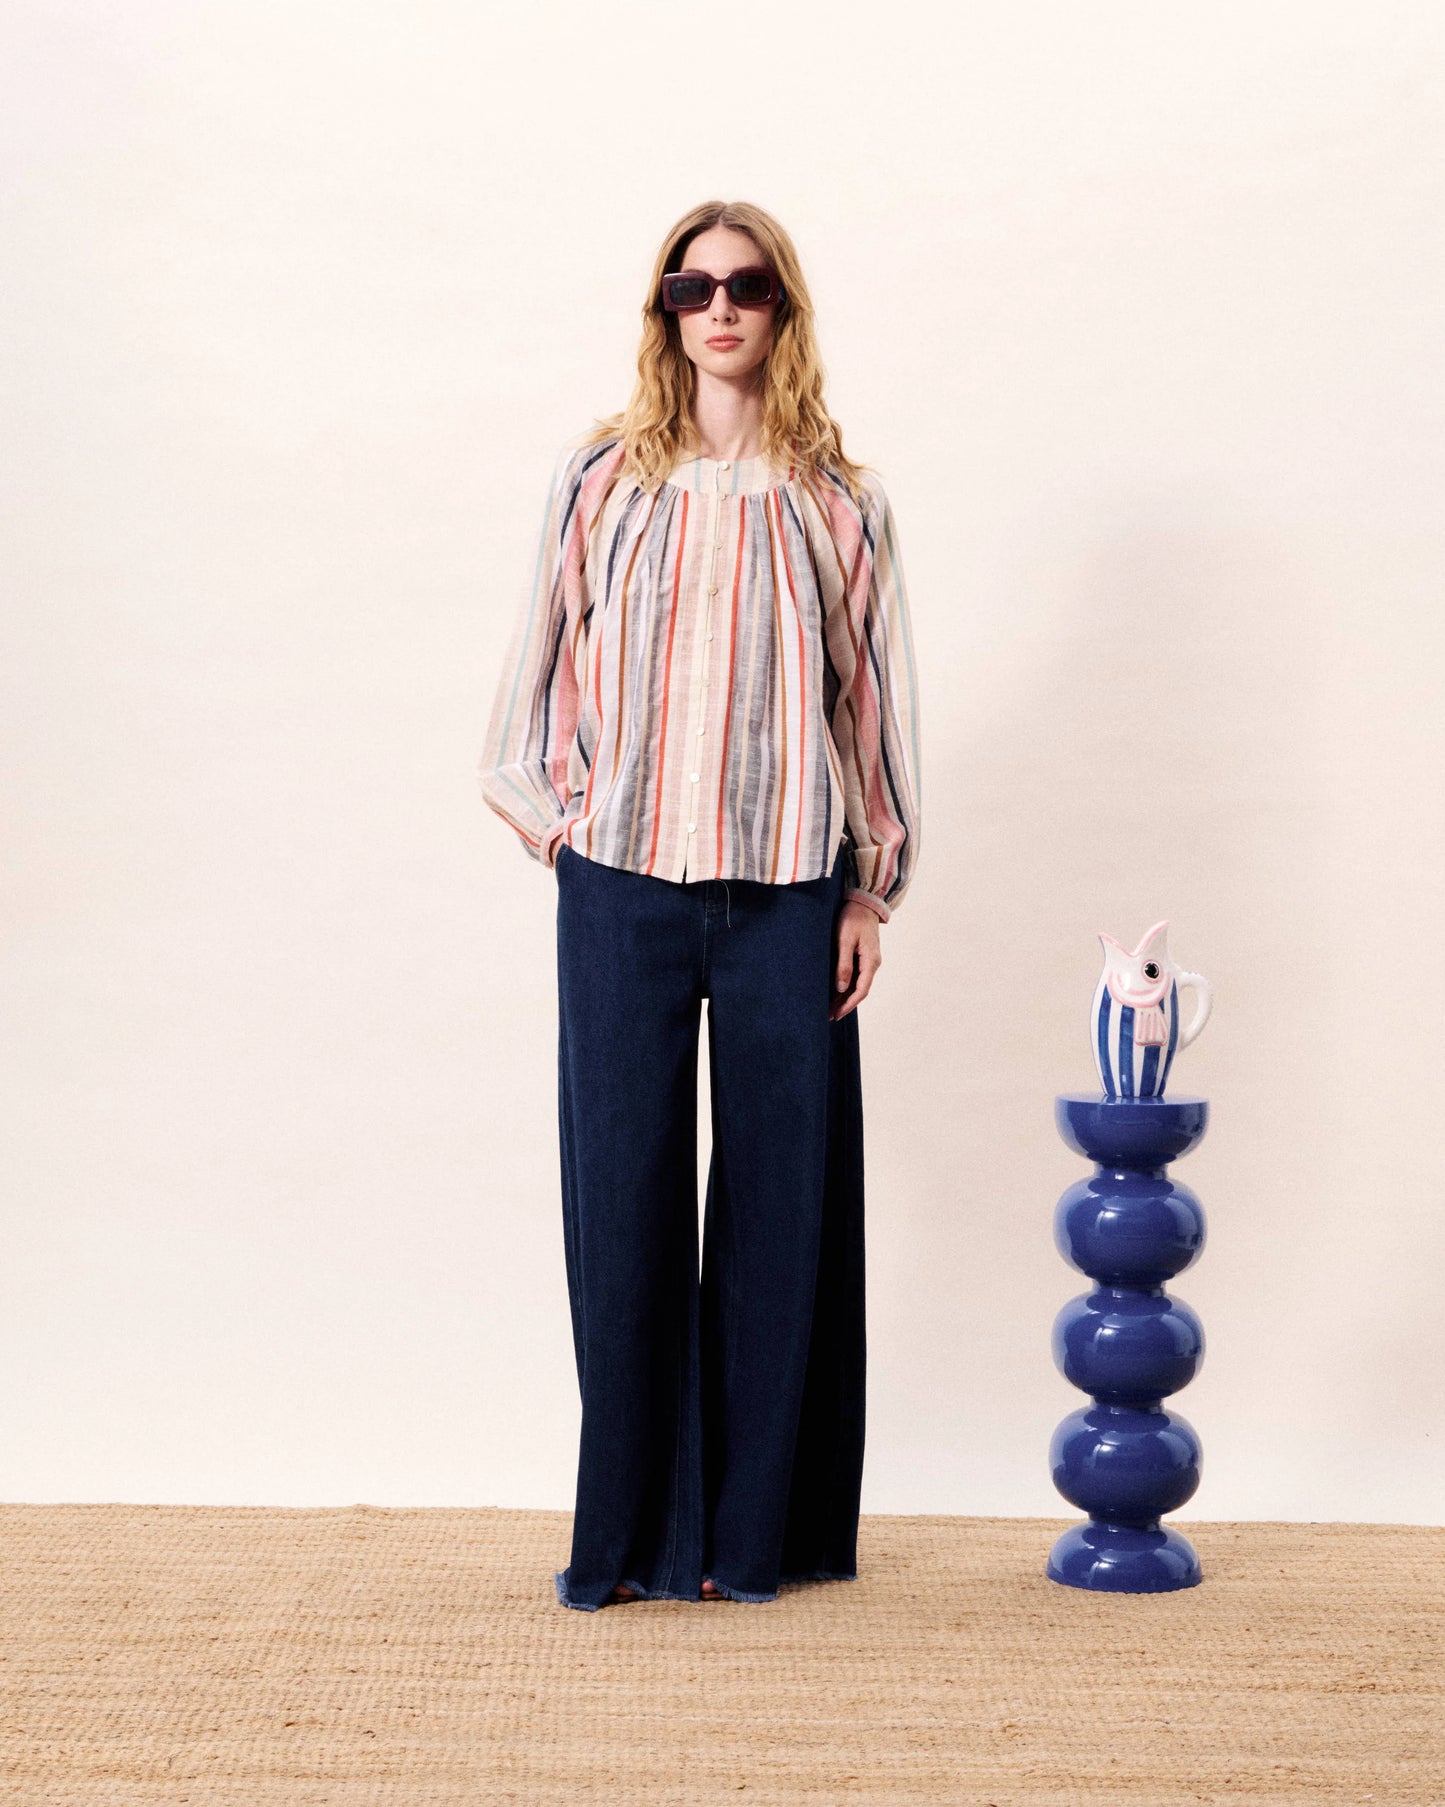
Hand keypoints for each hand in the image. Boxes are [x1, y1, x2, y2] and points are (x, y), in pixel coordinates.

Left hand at [830, 901, 881, 1019]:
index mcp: (871, 961)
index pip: (861, 990)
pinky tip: (836, 992)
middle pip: (859, 991)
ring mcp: (869, 960)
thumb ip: (843, 964)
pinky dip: (847, 986)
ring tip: (830, 1008)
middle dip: (845, 1004)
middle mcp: (873, 963)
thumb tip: (841, 988)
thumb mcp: (845, 940)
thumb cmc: (853, 918)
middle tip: (829, 1016)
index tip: (836, 1014)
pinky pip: (857, 976)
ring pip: (858, 985)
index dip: (848, 1005)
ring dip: (845, 997)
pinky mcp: (864, 956)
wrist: (863, 902)